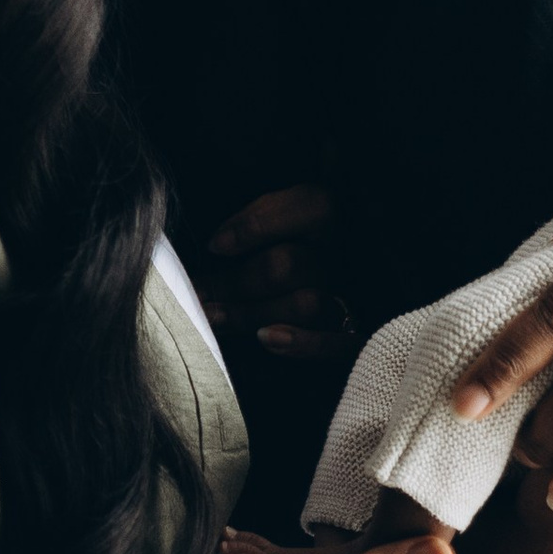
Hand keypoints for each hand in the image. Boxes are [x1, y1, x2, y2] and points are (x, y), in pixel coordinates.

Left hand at [199, 185, 359, 366]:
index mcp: (333, 213)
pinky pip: (338, 344)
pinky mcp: (356, 334)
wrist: (336, 281)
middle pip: (289, 265)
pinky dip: (302, 344)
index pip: (306, 209)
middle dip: (235, 282)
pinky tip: (266, 338)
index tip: (214, 245)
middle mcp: (346, 253)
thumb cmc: (289, 240)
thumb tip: (218, 244)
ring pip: (305, 305)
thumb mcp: (280, 211)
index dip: (254, 227)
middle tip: (195, 293)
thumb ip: (257, 218)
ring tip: (213, 317)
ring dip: (251, 314)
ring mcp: (353, 295)